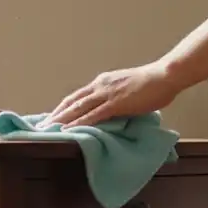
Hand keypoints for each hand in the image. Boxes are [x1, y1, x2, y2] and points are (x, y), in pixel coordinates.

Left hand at [39, 61, 184, 129]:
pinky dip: (78, 123)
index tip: (53, 116)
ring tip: (49, 130)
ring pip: (77, 108)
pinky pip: (92, 115)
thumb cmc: (153, 84)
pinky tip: (68, 131)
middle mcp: (100, 85)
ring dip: (61, 120)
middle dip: (56, 114)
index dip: (64, 107)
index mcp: (103, 82)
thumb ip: (118, 98)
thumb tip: (114, 111)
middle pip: (72, 101)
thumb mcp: (130, 90)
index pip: (78, 96)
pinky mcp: (115, 103)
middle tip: (42, 125)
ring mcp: (106, 94)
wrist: (165, 76)